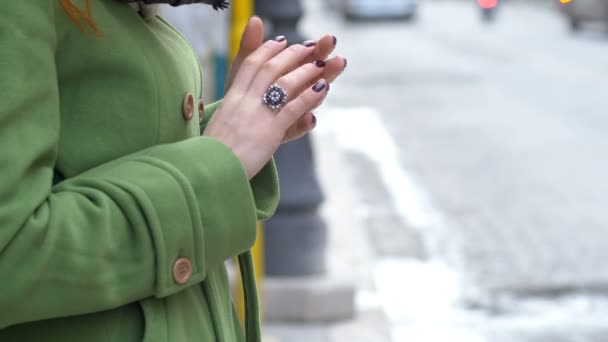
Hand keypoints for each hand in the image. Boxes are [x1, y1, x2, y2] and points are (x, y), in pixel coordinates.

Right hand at [203, 32, 344, 178]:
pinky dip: (310, 96)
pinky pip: (294, 108)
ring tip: (321, 65)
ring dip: (305, 72)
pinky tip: (322, 89)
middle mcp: (245, 100)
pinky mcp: (270, 130)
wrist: (210, 170)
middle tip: (308, 47)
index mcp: (232, 98)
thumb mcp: (219, 122)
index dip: (267, 50)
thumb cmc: (213, 152)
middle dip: (291, 55)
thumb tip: (232, 96)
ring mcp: (258, 114)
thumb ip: (230, 107)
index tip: (280, 42)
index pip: (250, 64)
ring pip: (284, 84)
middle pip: (270, 68)